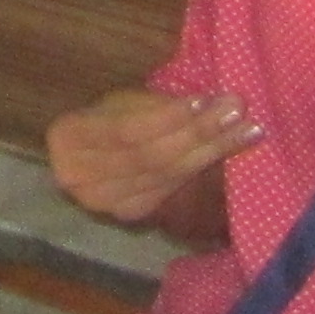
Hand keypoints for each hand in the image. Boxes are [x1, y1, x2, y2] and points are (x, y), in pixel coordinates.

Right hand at [47, 89, 256, 226]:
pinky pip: (172, 189)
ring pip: (166, 175)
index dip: (166, 117)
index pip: (125, 131)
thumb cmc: (107, 118)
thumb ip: (152, 106)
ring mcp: (106, 202)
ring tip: (246, 129)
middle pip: (150, 156)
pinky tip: (229, 150)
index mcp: (67, 137)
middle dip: (198, 132)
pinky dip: (203, 167)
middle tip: (237, 110)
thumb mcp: (118, 102)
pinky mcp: (130, 214)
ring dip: (211, 150)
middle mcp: (79, 177)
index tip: (206, 99)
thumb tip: (209, 101)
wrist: (92, 157)